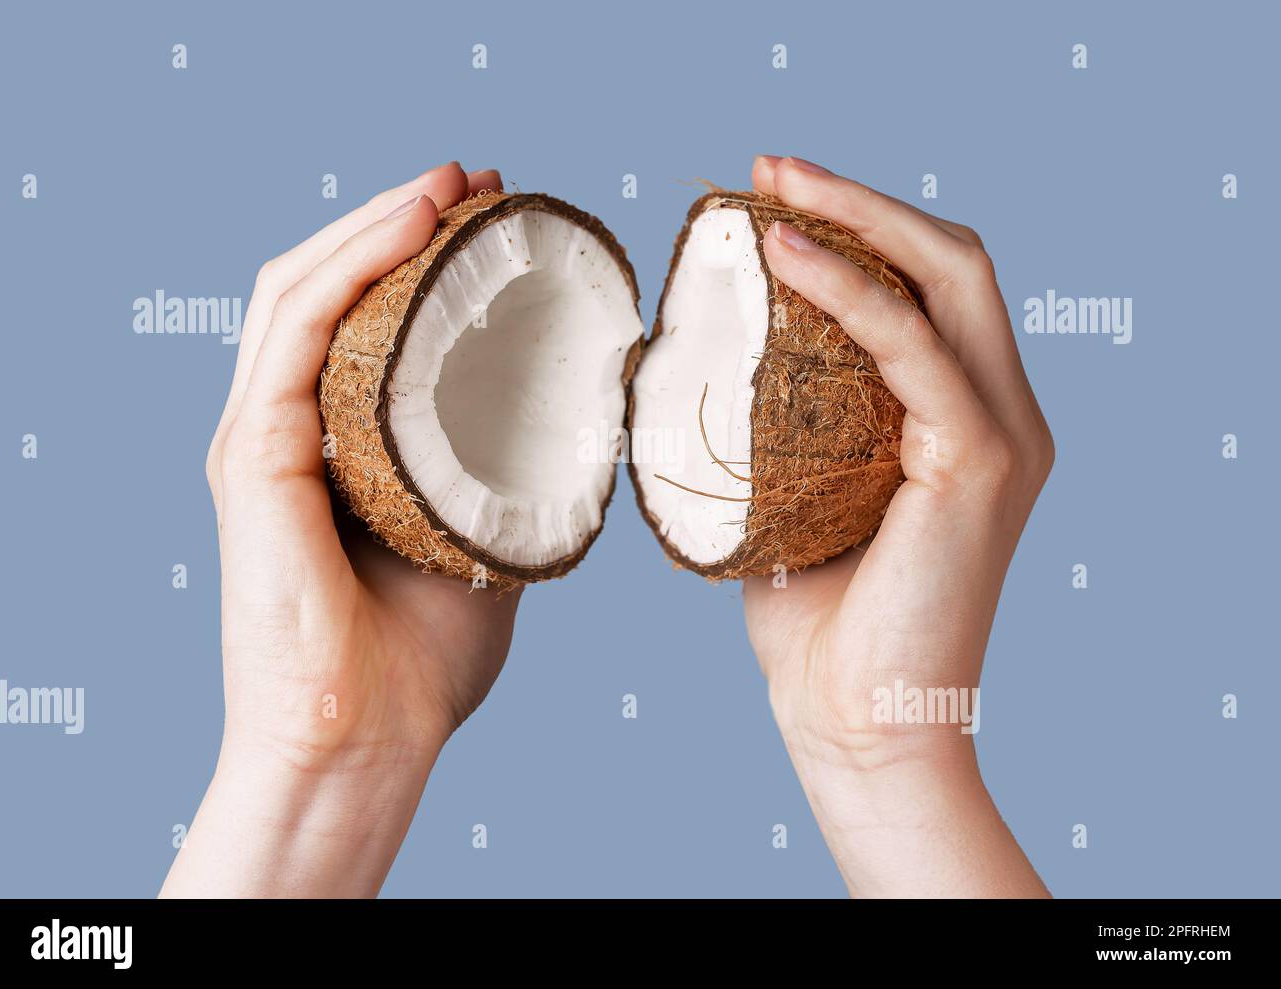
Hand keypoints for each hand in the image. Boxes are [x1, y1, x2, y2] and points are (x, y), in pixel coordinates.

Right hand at [163, 163, 517, 897]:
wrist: (369, 740)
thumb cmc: (421, 664)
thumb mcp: (482, 547)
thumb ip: (504, 491)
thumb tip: (575, 444)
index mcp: (331, 450)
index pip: (359, 322)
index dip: (417, 259)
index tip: (494, 218)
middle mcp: (285, 430)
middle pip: (328, 288)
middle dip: (399, 222)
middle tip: (480, 183)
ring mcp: (262, 440)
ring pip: (302, 291)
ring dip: (376, 223)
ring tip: (449, 185)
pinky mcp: (255, 458)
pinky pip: (297, 333)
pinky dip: (351, 266)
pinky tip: (411, 229)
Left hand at [744, 156, 1052, 896]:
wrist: (851, 724)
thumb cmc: (815, 625)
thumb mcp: (793, 497)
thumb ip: (778, 427)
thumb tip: (697, 362)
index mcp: (964, 423)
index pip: (929, 292)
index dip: (861, 231)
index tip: (771, 199)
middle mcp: (1001, 417)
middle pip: (952, 263)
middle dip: (861, 203)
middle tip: (770, 171)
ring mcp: (1002, 436)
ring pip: (949, 281)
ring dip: (859, 219)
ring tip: (773, 188)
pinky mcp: (980, 463)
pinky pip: (915, 347)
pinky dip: (852, 291)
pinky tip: (787, 254)